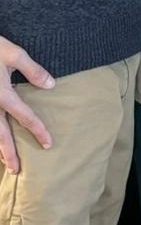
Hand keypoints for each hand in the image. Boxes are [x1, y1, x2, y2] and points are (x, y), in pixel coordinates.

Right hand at [1, 35, 54, 175]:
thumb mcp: (13, 53)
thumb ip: (32, 70)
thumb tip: (51, 86)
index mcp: (2, 94)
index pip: (25, 117)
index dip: (38, 131)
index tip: (49, 144)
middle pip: (0, 134)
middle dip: (9, 153)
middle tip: (18, 171)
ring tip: (4, 165)